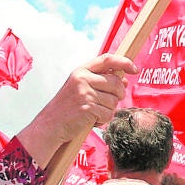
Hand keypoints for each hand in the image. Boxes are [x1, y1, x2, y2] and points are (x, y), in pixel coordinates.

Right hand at [18, 54, 135, 164]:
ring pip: (114, 101)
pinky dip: (103, 120)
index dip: (124, 62)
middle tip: (109, 102)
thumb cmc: (67, 107)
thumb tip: (124, 79)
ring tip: (93, 112)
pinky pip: (108, 114)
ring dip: (108, 110)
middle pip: (116, 82)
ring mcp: (85, 93)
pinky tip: (90, 120)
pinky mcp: (88, 108)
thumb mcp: (80, 87)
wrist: (50, 125)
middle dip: (119, 94)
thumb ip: (100, 81)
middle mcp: (83, 79)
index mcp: (81, 71)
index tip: (134, 69)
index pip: (107, 59)